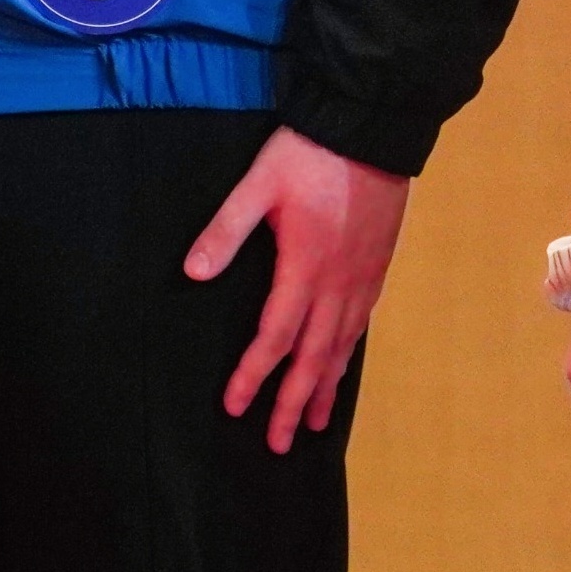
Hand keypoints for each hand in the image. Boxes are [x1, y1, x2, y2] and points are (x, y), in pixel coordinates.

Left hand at [186, 125, 411, 453]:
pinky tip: (342, 363)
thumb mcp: (258, 184)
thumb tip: (192, 273)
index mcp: (304, 267)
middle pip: (314, 357)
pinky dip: (349, 353)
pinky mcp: (377, 264)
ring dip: (327, 387)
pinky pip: (362, 323)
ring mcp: (363, 276)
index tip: (235, 408)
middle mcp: (338, 282)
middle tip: (280, 443)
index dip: (253, 376)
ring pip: (343, 346)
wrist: (373, 128)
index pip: (275, 337)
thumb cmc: (311, 153)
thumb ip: (226, 230)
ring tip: (318, 422)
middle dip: (295, 404)